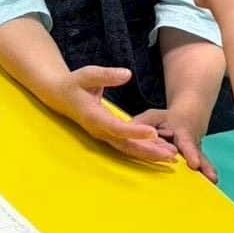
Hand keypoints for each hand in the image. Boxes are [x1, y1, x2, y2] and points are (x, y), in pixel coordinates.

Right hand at [57, 66, 178, 165]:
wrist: (61, 95)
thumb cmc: (75, 83)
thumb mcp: (88, 74)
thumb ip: (106, 75)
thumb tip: (126, 74)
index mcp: (94, 117)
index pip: (117, 128)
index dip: (135, 132)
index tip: (153, 132)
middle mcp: (100, 131)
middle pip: (126, 146)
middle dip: (149, 151)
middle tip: (172, 155)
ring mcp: (105, 135)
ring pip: (129, 149)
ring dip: (150, 154)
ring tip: (172, 158)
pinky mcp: (109, 135)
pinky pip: (128, 146)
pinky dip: (144, 149)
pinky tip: (161, 152)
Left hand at [134, 106, 216, 182]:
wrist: (190, 117)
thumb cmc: (166, 119)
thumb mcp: (153, 116)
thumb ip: (141, 124)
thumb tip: (127, 132)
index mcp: (183, 132)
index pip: (186, 143)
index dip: (190, 153)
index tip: (194, 163)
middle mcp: (192, 144)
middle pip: (198, 156)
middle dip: (204, 166)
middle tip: (211, 177)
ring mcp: (196, 154)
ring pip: (203, 164)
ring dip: (208, 173)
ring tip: (214, 184)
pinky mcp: (196, 161)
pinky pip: (202, 169)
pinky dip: (206, 177)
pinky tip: (210, 189)